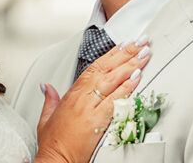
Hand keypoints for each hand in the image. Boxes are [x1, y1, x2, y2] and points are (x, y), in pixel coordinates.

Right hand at [33, 38, 150, 162]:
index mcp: (72, 95)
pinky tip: (138, 76)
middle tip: (142, 41)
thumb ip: (50, 99)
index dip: (111, 54)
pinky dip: (127, 87)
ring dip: (131, 65)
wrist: (54, 161)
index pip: (94, 67)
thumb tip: (47, 87)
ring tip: (145, 53)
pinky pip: (116, 99)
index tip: (125, 44)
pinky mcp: (97, 120)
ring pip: (113, 79)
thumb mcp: (46, 118)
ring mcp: (89, 107)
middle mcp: (81, 97)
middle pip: (106, 68)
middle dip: (126, 53)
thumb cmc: (53, 144)